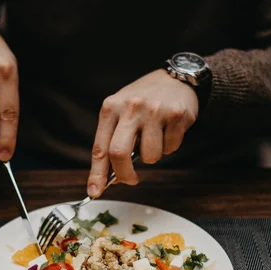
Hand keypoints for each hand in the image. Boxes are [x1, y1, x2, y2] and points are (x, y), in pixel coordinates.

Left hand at [87, 69, 198, 196]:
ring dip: (153, 156)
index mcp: (111, 108)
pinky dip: (170, 146)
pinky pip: (170, 148)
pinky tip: (169, 129)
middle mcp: (130, 108)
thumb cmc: (144, 100)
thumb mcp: (121, 111)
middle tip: (131, 180)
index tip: (94, 191)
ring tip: (155, 138)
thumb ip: (113, 140)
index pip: (100, 147)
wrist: (176, 77)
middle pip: (119, 153)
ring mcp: (154, 111)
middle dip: (125, 175)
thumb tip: (109, 176)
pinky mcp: (176, 115)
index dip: (97, 173)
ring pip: (150, 156)